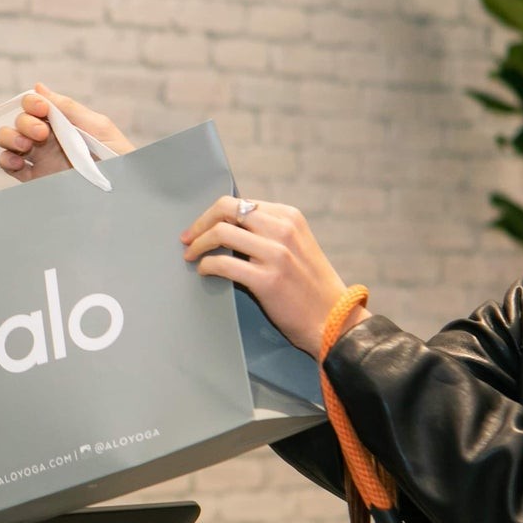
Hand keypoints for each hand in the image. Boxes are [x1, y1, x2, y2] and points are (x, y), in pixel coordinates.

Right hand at [0, 84, 134, 181]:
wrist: (120, 190)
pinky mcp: (34, 178)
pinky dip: (6, 160)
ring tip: (24, 146)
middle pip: (19, 121)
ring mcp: (39, 158)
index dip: (32, 103)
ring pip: (8, 140)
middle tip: (41, 134)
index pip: (35, 105)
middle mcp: (47, 138)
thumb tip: (39, 87)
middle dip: (24, 122)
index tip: (41, 109)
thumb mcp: (98, 126)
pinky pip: (9, 166)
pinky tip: (18, 161)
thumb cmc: (118, 156)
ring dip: (9, 137)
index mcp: (62, 122)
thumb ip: (68, 108)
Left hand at [181, 196, 364, 358]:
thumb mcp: (297, 246)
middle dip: (201, 222)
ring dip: (198, 244)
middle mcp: (283, 229)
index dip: (213, 214)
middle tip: (187, 238)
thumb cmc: (311, 287)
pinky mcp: (267, 280)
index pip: (240, 203)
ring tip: (190, 256)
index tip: (199, 227)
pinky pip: (223, 264)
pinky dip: (206, 266)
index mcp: (289, 217)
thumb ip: (269, 233)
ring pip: (221, 233)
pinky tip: (204, 272)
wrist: (335, 320)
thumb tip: (227, 228)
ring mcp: (276, 254)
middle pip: (227, 209)